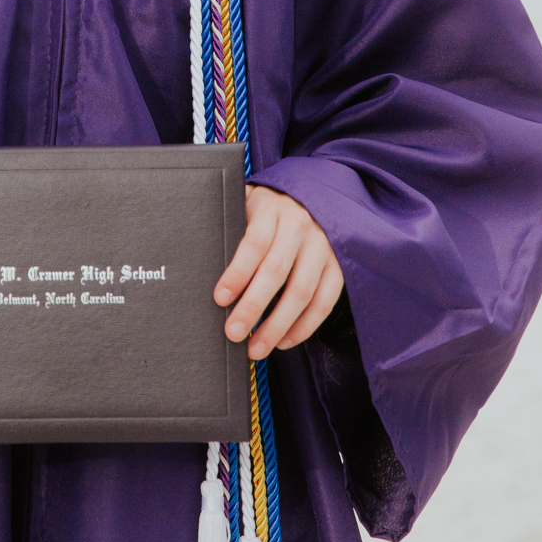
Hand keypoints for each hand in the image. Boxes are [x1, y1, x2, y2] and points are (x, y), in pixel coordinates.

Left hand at [215, 186, 343, 357]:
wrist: (315, 194)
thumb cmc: (270, 206)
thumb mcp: (249, 202)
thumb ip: (233, 223)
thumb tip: (203, 253)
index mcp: (273, 208)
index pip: (254, 244)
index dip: (237, 273)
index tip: (220, 299)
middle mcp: (300, 226)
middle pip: (276, 272)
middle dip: (253, 307)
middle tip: (233, 333)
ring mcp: (323, 247)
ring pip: (301, 292)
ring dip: (277, 326)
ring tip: (256, 347)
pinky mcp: (338, 266)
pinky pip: (323, 302)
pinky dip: (303, 326)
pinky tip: (283, 340)